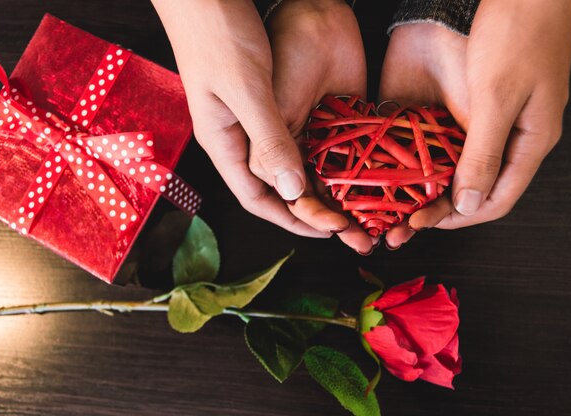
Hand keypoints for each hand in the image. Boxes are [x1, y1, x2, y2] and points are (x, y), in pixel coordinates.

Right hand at [151, 0, 328, 237]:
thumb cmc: (219, 34)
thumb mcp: (246, 89)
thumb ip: (268, 139)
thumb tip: (291, 191)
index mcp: (224, 143)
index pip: (256, 198)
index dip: (290, 219)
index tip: (326, 232)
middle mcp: (241, 137)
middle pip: (277, 185)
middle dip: (310, 206)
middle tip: (348, 220)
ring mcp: (257, 117)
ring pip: (291, 161)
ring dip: (319, 179)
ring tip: (352, 193)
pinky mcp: (273, 97)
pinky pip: (300, 133)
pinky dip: (321, 147)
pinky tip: (347, 151)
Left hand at [380, 0, 570, 247]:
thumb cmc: (517, 32)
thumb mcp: (498, 98)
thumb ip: (484, 153)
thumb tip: (470, 204)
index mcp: (529, 141)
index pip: (496, 199)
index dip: (460, 218)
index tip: (424, 225)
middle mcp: (511, 134)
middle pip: (474, 186)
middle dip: (439, 207)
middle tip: (402, 220)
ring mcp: (493, 116)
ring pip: (459, 164)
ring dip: (430, 183)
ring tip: (396, 198)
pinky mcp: (474, 98)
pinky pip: (449, 136)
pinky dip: (427, 152)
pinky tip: (401, 159)